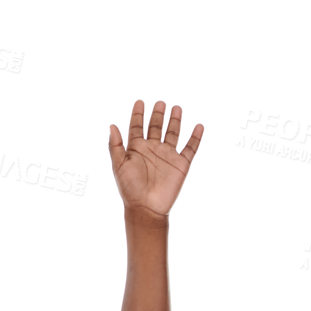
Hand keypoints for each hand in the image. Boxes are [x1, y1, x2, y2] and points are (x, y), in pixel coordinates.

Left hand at [109, 100, 203, 216]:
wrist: (146, 208)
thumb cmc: (130, 189)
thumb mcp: (119, 165)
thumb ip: (115, 145)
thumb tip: (112, 125)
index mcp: (137, 149)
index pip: (137, 127)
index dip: (138, 115)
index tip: (139, 102)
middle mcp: (152, 150)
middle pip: (156, 127)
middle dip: (158, 114)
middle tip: (160, 102)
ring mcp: (167, 156)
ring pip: (172, 133)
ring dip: (174, 121)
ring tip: (176, 107)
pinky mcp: (180, 164)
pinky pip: (190, 148)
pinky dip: (195, 138)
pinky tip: (198, 126)